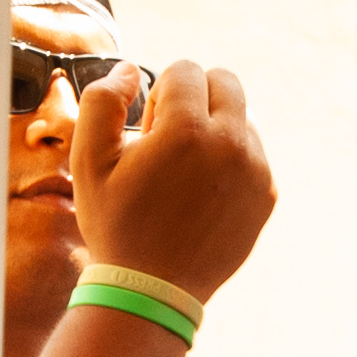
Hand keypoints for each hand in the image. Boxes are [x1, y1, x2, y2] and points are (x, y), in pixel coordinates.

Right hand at [70, 57, 275, 304]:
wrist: (154, 287)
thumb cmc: (116, 222)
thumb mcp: (88, 158)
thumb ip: (102, 99)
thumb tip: (131, 70)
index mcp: (188, 130)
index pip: (186, 69)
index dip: (159, 95)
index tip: (148, 132)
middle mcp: (232, 145)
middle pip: (226, 82)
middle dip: (195, 97)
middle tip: (170, 140)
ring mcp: (256, 171)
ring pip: (244, 117)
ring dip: (216, 127)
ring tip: (186, 169)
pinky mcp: (268, 194)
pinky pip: (254, 152)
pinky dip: (231, 158)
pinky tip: (204, 190)